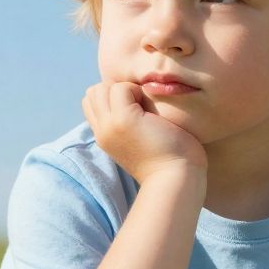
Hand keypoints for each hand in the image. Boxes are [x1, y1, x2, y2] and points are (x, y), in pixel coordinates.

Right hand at [84, 82, 206, 183]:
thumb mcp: (140, 142)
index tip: (135, 107)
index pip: (92, 104)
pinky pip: (121, 88)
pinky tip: (152, 110)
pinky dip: (137, 90)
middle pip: (93, 93)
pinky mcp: (123, 120)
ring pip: (102, 88)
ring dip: (125, 89)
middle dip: (115, 89)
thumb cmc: (169, 161)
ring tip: (145, 107)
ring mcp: (110, 125)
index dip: (111, 97)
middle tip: (141, 105)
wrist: (176, 180)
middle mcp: (102, 131)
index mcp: (105, 137)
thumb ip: (130, 125)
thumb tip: (137, 100)